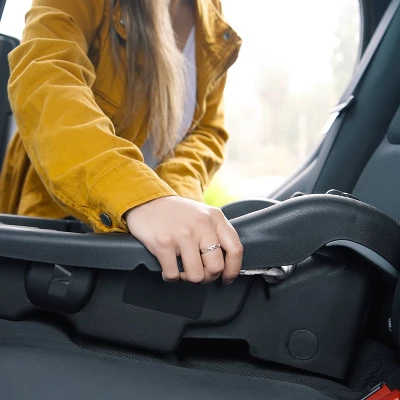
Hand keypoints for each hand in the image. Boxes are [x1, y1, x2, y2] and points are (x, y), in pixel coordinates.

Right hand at [125, 196, 242, 283]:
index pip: (235, 249)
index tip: (226, 278)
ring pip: (195, 275)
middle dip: (207, 278)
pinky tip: (168, 267)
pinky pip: (173, 274)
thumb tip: (227, 264)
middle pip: (216, 268)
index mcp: (215, 218)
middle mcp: (202, 225)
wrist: (146, 201)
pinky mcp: (164, 244)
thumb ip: (217, 233)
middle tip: (199, 274)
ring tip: (182, 269)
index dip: (233, 270)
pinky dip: (171, 276)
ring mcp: (183, 234)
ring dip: (188, 278)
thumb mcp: (203, 215)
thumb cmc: (177, 213)